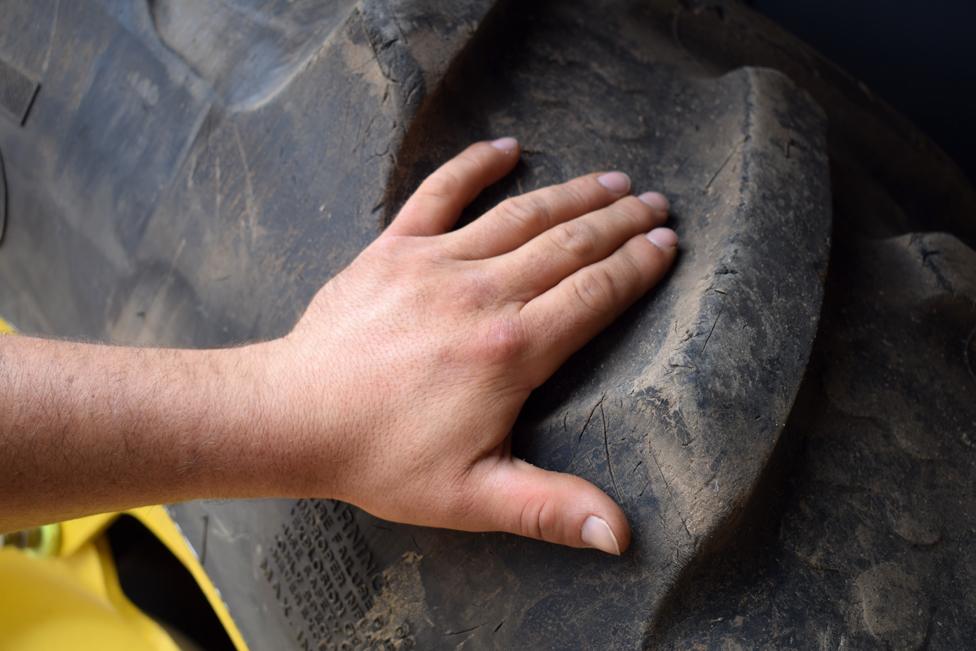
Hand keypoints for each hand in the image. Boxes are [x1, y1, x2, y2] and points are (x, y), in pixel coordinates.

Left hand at [271, 138, 676, 554]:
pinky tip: (506, 148)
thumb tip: (620, 535)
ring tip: (612, 179)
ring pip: (520, 215)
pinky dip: (473, 167)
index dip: (637, 267)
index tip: (667, 245)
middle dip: (619, 221)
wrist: (292, 418)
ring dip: (572, 194)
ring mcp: (435, 263)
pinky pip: (439, 194)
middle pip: (568, 245)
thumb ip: (550, 509)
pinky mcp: (393, 249)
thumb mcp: (472, 498)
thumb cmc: (381, 459)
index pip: (593, 294)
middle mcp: (482, 294)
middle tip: (657, 203)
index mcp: (511, 351)